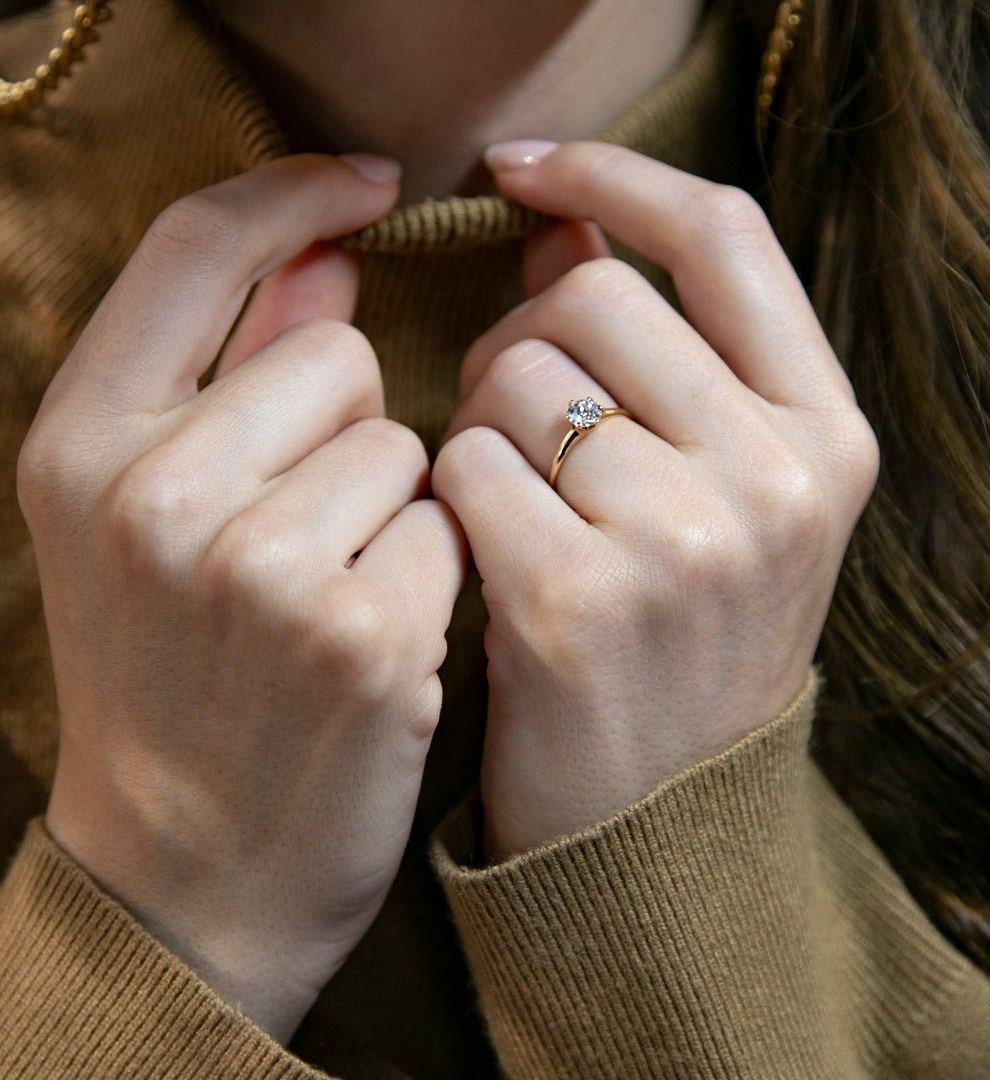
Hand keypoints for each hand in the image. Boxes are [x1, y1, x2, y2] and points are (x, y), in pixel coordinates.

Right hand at [17, 154, 467, 1040]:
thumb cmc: (173, 679)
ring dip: (391, 505)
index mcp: (80, 443)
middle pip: (335, 351)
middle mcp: (152, 493)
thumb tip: (323, 254)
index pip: (195, 245)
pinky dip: (431, 571)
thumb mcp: (145, 521)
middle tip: (302, 531)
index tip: (368, 186)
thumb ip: (225, 372)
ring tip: (332, 596)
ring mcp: (259, 567)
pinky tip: (378, 642)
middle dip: (346, 424)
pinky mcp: (363, 633)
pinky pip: (449, 524)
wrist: (188, 869)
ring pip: (406, 440)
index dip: (292, 193)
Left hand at [432, 141, 879, 862]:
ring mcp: (685, 541)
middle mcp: (777, 477)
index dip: (614, 176)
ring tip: (501, 498)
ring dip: (478, 419)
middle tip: (509, 421)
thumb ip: (656, 356)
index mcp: (827, 435)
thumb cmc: (675, 643)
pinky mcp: (576, 601)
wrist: (654, 820)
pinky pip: (462, 466)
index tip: (525, 169)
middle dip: (520, 339)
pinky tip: (471, 550)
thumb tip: (556, 229)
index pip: (723, 235)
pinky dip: (446, 493)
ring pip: (517, 374)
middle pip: (591, 298)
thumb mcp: (716, 496)